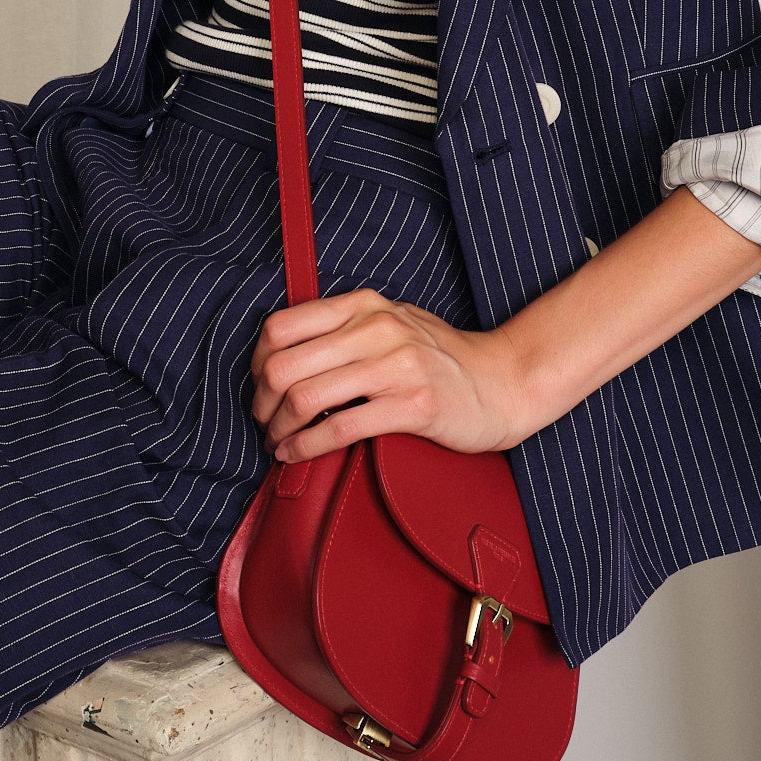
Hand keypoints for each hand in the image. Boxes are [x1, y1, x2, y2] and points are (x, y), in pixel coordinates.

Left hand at [249, 287, 531, 463]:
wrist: (503, 382)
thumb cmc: (440, 358)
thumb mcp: (391, 322)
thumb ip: (344, 328)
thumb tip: (283, 350)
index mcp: (364, 305)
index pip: (281, 327)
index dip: (257, 362)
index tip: (259, 387)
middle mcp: (376, 328)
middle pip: (284, 365)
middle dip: (262, 402)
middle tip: (264, 422)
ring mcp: (396, 366)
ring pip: (305, 397)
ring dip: (279, 428)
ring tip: (277, 443)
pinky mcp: (412, 405)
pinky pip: (340, 429)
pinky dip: (306, 447)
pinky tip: (297, 455)